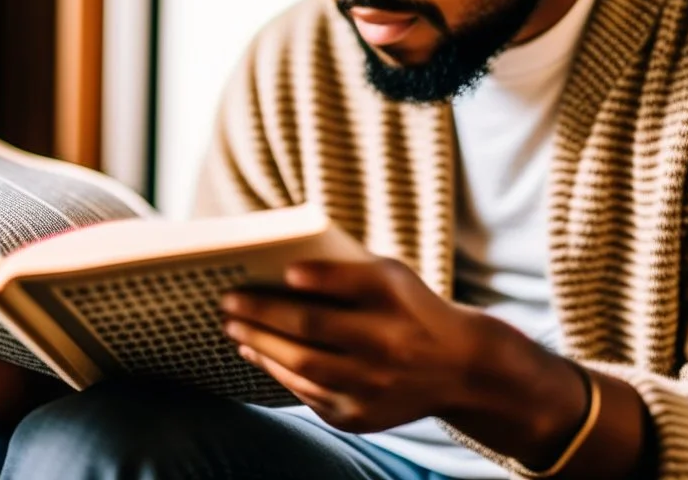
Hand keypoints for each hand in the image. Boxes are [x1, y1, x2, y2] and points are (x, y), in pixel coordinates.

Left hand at [220, 257, 487, 432]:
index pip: (350, 285)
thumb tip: (281, 271)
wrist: (459, 368)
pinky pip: (308, 394)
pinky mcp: (361, 418)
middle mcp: (387, 346)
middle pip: (312, 330)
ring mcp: (374, 388)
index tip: (285, 271)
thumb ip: (344, 270)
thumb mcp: (391, 277)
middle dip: (262, 315)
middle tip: (227, 303)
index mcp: (395, 302)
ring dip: (260, 347)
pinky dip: (279, 372)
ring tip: (234, 329)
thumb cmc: (410, 308)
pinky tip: (258, 353)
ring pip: (303, 367)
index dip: (318, 278)